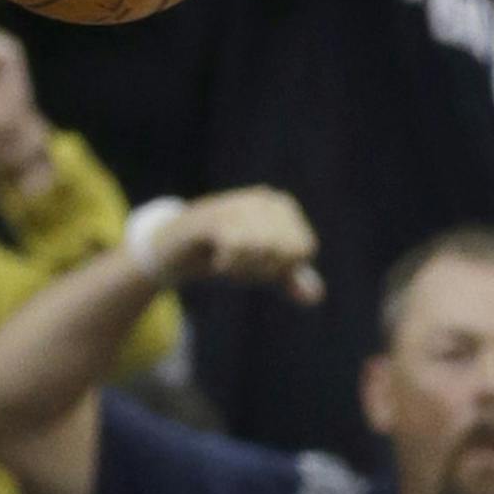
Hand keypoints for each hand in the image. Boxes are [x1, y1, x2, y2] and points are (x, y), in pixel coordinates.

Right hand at [153, 187, 322, 302]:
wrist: (177, 247)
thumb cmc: (226, 254)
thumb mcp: (264, 269)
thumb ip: (292, 280)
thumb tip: (316, 296)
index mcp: (282, 206)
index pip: (304, 249)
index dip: (284, 267)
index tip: (261, 263)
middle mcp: (264, 198)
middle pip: (284, 251)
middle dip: (264, 269)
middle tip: (241, 264)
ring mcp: (238, 203)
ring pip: (262, 248)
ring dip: (245, 268)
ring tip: (229, 261)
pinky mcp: (214, 216)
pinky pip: (236, 247)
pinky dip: (229, 265)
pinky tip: (218, 259)